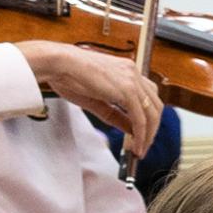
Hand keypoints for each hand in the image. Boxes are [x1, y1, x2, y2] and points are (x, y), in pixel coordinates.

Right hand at [22, 40, 164, 143]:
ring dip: (148, 135)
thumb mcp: (97, 100)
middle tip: (143, 146)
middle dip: (152, 129)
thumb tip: (132, 130)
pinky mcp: (127, 89)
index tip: (143, 134)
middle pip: (155, 106)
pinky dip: (141, 134)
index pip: (148, 97)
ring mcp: (132, 80)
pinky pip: (140, 118)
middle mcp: (133, 73)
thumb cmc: (69, 76)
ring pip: (152, 113)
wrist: (57, 63)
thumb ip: (117, 115)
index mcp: (127, 71)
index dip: (148, 118)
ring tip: (140, 150)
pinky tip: (136, 145)